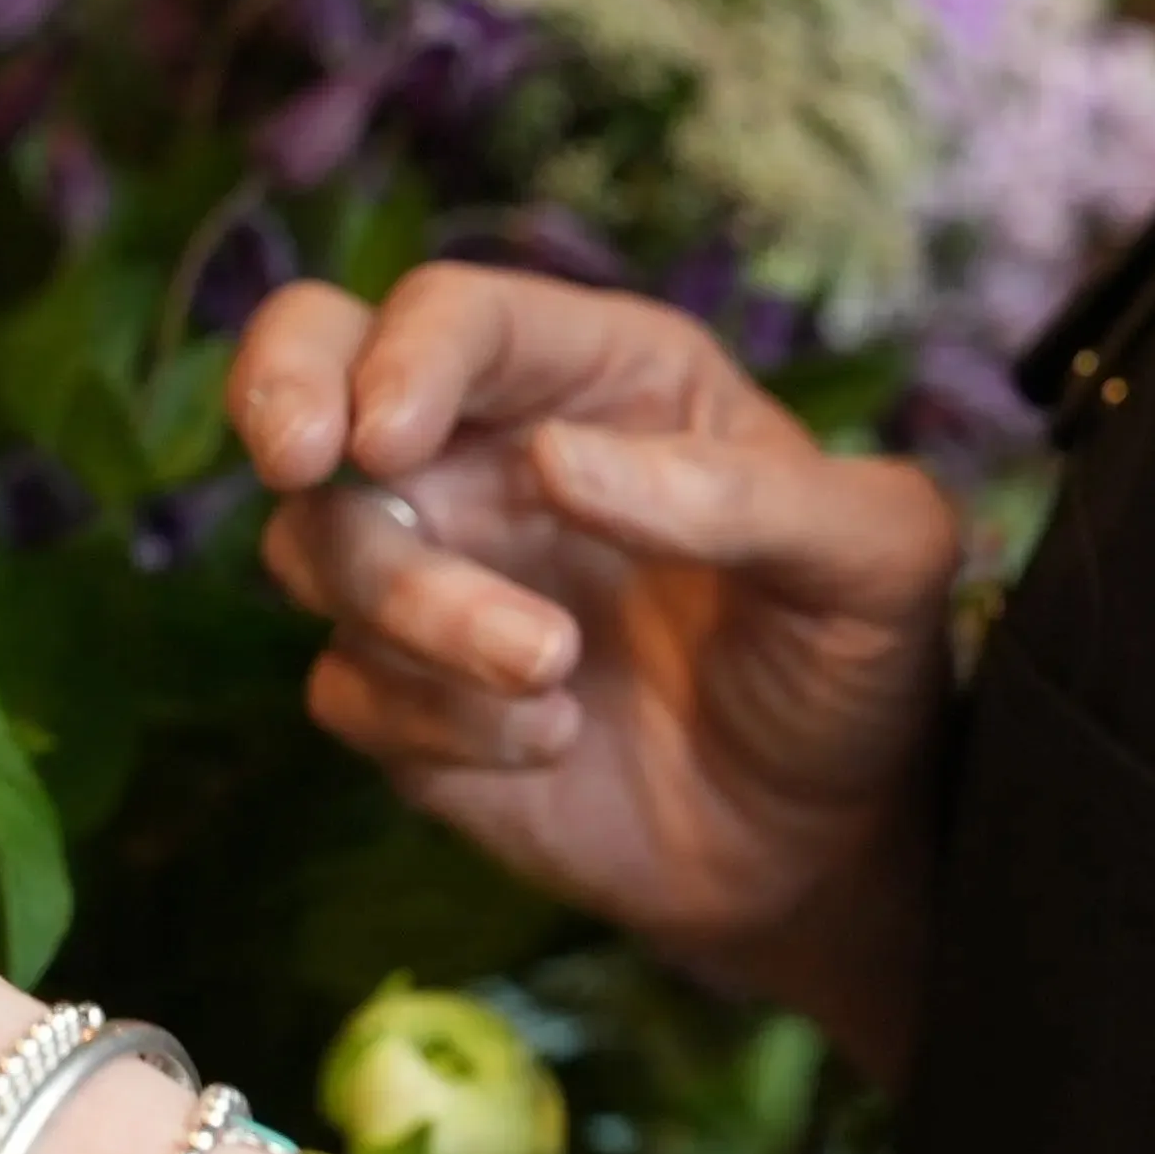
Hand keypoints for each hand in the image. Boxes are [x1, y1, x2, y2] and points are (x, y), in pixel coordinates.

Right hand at [229, 268, 960, 1055]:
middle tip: (303, 458)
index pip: (460, 316)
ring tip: (555, 667)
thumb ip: (747, 497)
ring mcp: (446, 576)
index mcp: (608, 380)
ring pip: (319, 546)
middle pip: (317, 369)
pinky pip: (348, 687)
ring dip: (419, 610)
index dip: (404, 355)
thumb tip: (559, 458)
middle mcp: (500, 456)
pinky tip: (552, 741)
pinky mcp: (413, 701)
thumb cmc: (859, 663)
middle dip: (279, 390)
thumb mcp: (875, 560)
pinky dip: (432, 719)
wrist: (831, 837)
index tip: (390, 436)